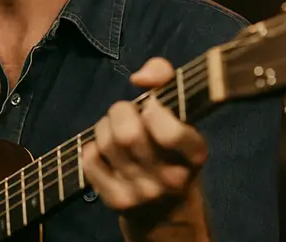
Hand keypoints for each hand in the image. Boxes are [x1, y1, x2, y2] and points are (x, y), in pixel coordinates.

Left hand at [81, 57, 207, 233]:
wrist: (165, 209)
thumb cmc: (170, 145)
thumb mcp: (179, 112)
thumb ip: (165, 77)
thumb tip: (139, 78)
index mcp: (194, 153)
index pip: (170, 133)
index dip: (153, 110)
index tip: (151, 106)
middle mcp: (172, 179)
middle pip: (127, 134)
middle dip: (120, 112)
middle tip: (127, 114)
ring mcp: (144, 194)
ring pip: (107, 144)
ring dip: (105, 126)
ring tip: (115, 130)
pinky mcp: (118, 202)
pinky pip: (90, 160)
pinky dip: (92, 146)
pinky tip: (105, 150)